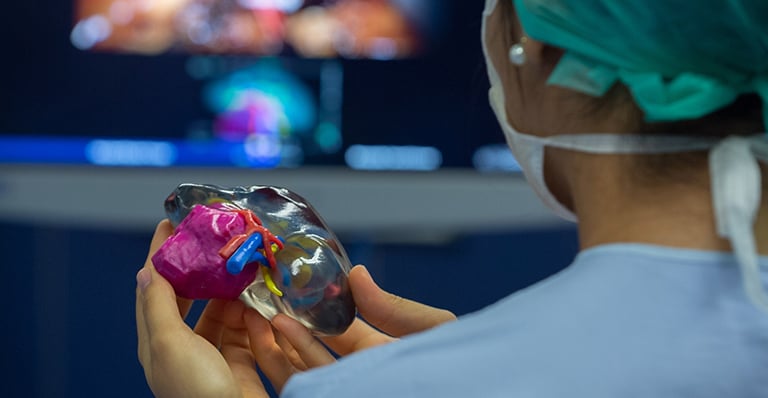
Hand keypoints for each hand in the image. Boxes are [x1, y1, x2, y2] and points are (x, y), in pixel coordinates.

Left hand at [136, 220, 269, 397]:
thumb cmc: (195, 391)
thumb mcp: (169, 343)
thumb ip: (159, 305)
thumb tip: (146, 269)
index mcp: (157, 339)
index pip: (154, 286)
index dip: (161, 254)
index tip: (172, 223)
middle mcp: (182, 343)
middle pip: (189, 294)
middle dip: (201, 266)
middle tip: (217, 238)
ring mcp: (212, 352)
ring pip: (220, 308)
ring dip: (232, 288)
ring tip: (245, 265)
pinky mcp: (240, 359)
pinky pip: (245, 326)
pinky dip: (252, 312)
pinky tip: (260, 301)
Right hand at [245, 264, 455, 391]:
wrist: (465, 393)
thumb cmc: (456, 368)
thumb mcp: (431, 331)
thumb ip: (394, 307)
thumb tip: (357, 273)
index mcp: (382, 354)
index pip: (341, 331)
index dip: (316, 311)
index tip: (293, 290)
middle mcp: (361, 373)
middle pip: (315, 350)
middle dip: (288, 326)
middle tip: (264, 300)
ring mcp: (347, 387)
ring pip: (303, 367)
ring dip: (280, 342)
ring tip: (261, 314)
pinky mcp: (336, 397)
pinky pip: (306, 384)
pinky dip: (285, 362)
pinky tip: (275, 336)